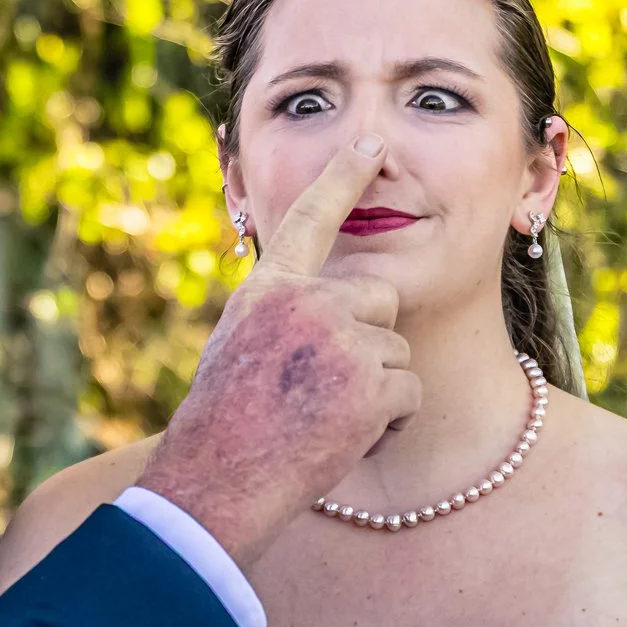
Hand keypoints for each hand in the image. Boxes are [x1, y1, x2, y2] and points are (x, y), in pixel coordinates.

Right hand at [138, 137, 420, 568]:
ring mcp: (343, 344)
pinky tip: (345, 440)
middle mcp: (308, 304)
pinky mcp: (371, 388)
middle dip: (368, 338)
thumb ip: (281, 311)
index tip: (369, 145)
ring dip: (374, 391)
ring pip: (395, 352)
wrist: (218, 482)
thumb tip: (318, 296)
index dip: (343, 178)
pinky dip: (388, 423)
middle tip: (326, 385)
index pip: (311, 218)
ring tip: (323, 419)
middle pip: (378, 298)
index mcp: (269, 289)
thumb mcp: (239, 342)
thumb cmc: (224, 422)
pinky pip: (408, 394)